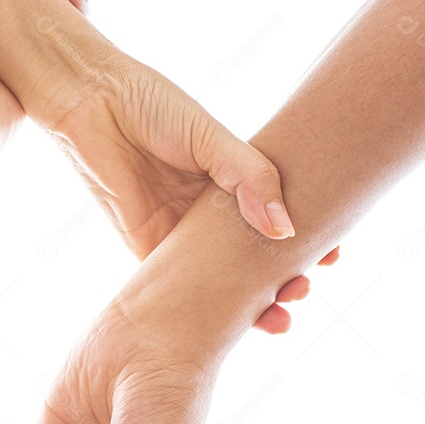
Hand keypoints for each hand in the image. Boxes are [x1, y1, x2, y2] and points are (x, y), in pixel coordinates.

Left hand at [53, 57, 341, 333]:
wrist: (90, 103)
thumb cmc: (151, 105)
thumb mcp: (212, 136)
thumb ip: (250, 177)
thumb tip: (285, 230)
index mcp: (233, 178)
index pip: (280, 217)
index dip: (308, 240)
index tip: (334, 258)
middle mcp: (210, 210)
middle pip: (254, 256)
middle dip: (283, 278)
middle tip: (303, 290)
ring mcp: (180, 233)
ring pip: (222, 278)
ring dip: (249, 301)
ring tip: (276, 317)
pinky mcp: (147, 248)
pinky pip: (179, 287)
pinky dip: (203, 306)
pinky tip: (226, 320)